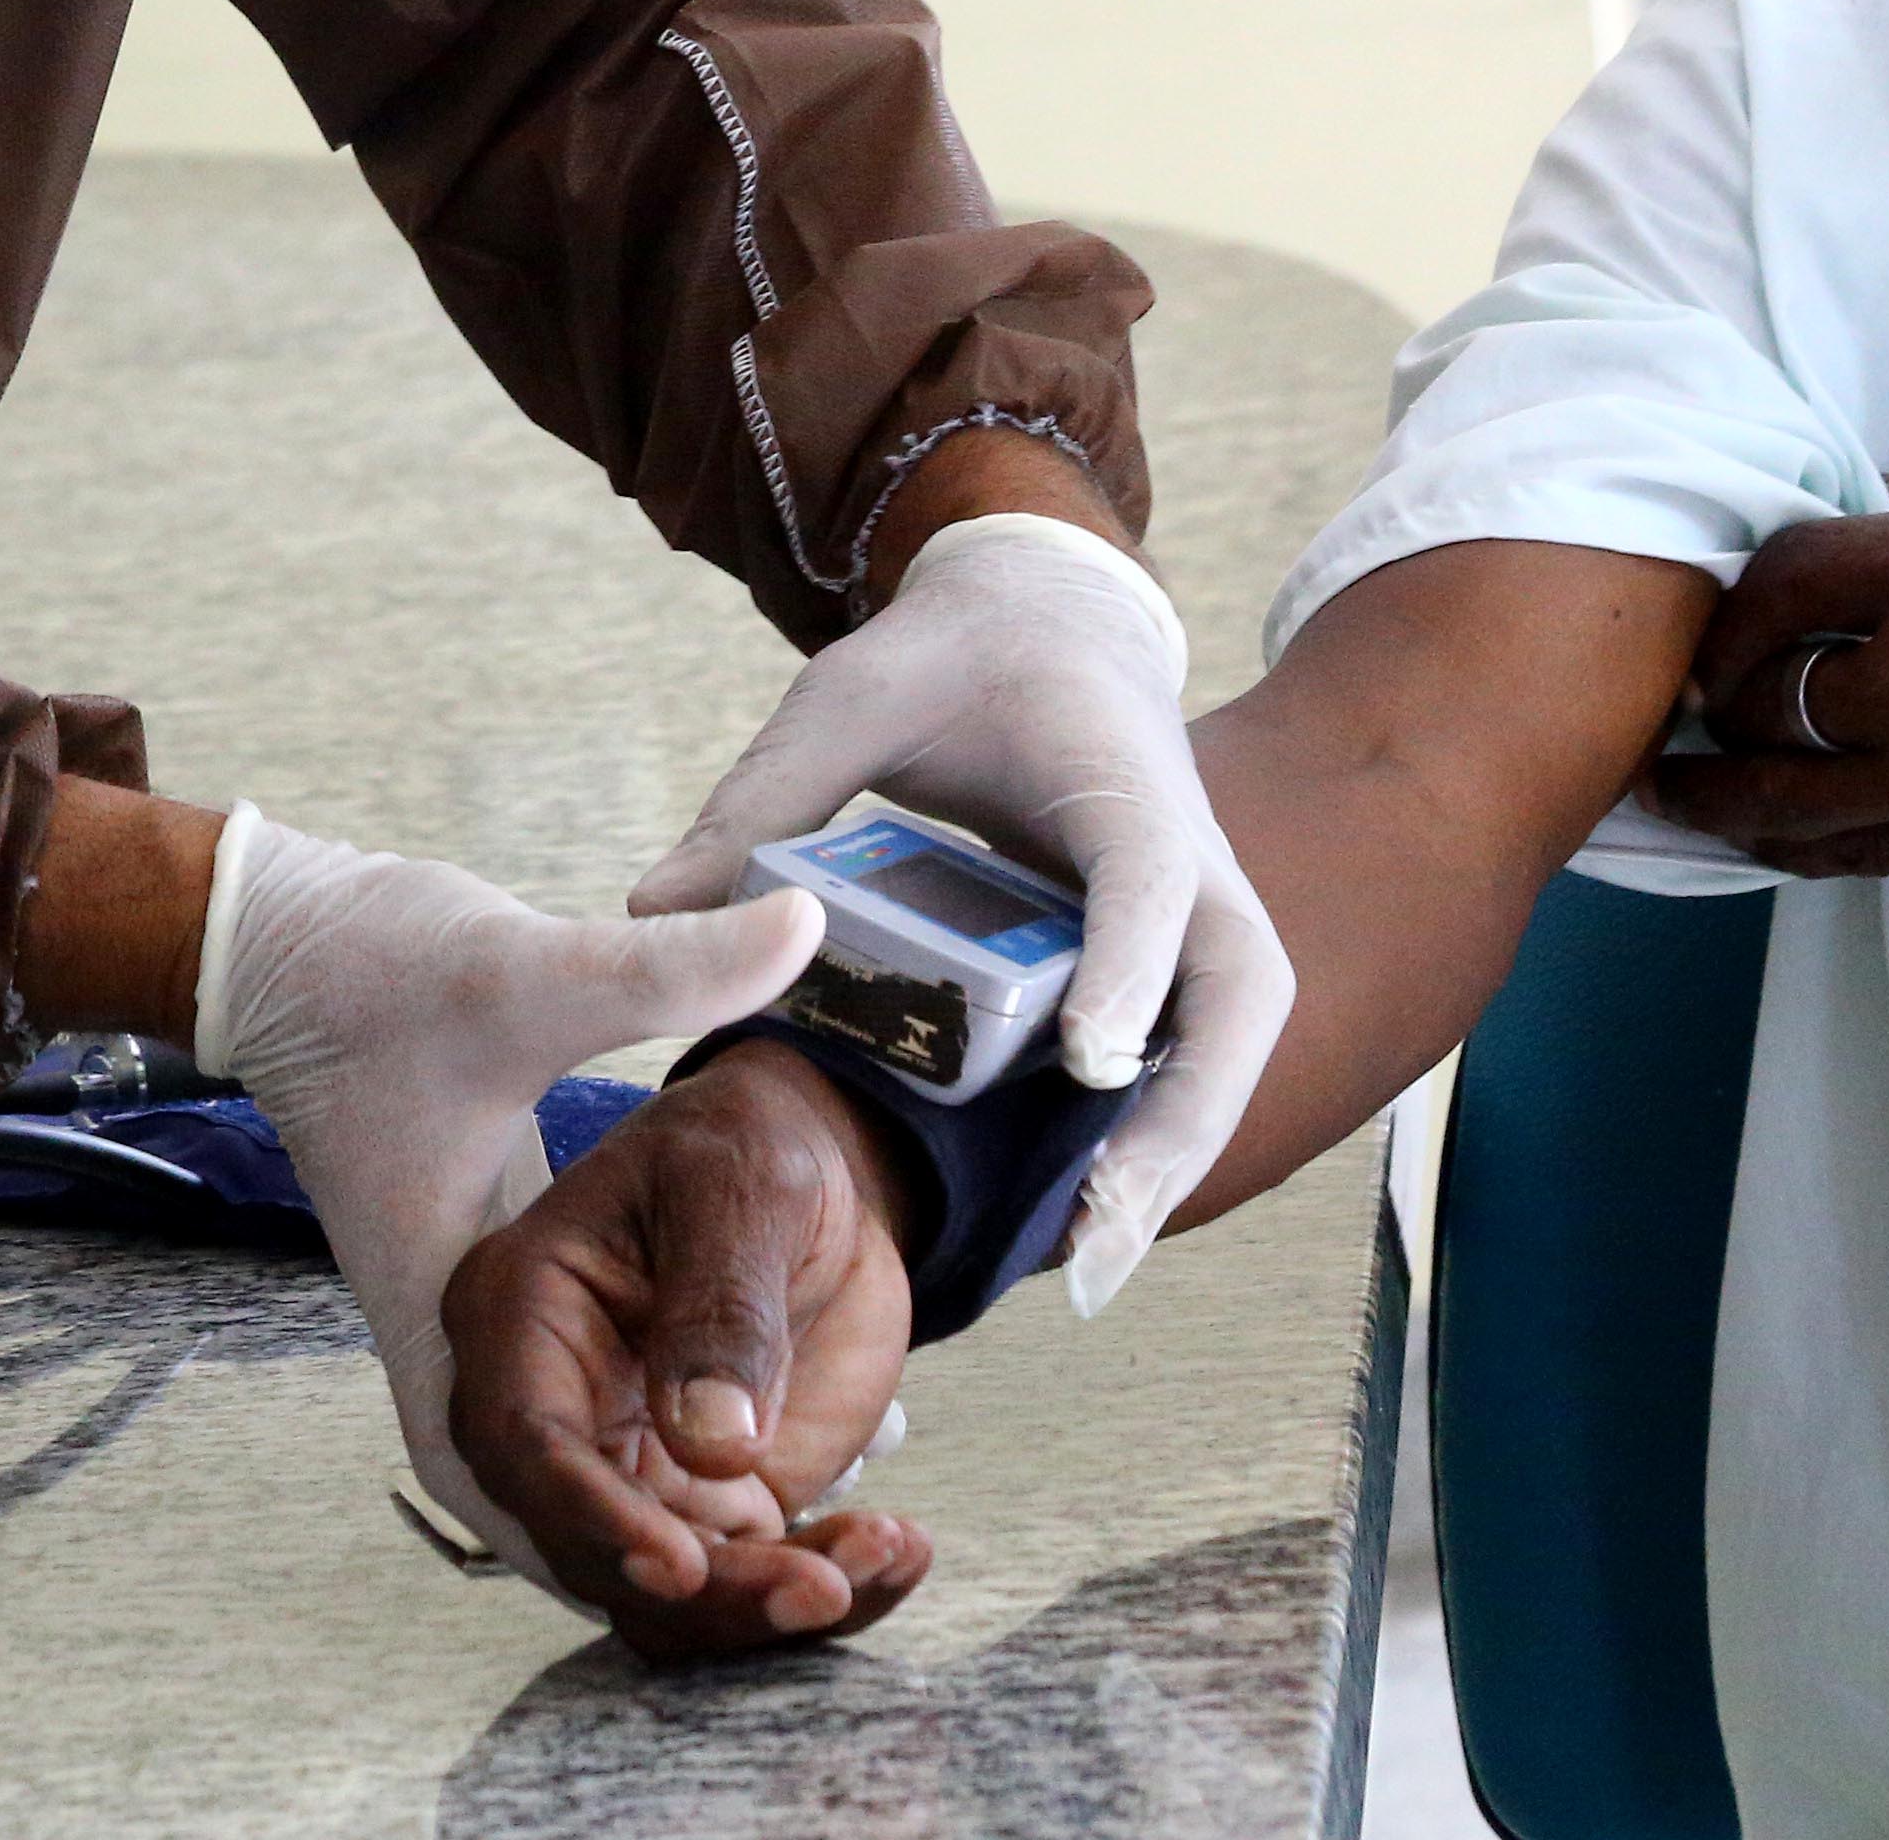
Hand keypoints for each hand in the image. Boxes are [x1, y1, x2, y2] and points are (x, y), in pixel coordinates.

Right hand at [192, 807, 823, 1585]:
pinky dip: (735, 1513)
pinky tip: (842, 1512)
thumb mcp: (524, 975)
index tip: (697, 1556)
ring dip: (720, 1566)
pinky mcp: (569, 1348)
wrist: (317, 952)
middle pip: (573, 1531)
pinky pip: (649, 1476)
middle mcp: (482, 1358)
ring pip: (618, 1520)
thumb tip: (804, 927)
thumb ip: (664, 971)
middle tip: (816, 1592)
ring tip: (856, 1567)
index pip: (511, 1459)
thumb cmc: (385, 970)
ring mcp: (528, 1362)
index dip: (600, 1521)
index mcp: (451, 1299)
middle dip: (687, 1583)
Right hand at [445, 1044, 932, 1659]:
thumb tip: (712, 1443)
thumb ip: (725, 1307)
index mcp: (521, 1310)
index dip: (592, 1517)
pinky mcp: (702, 1505)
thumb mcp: (742, 1191)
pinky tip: (898, 1552)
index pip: (524, 1442)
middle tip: (823, 1583)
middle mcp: (553, 1408)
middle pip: (587, 1547)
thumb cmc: (746, 1148)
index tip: (682, 1563)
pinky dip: (817, 1589)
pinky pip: (738, 1585)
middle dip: (704, 1590)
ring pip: (662, 1595)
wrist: (810, 1175)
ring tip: (885, 1552)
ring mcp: (624, 1469)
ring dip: (765, 1609)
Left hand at [635, 512, 1288, 1308]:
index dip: (1128, 969)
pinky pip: (1196, 1054)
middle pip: (1237, 994)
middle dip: (1182, 1116)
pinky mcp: (1177, 951)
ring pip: (1232, 1040)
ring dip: (1177, 1154)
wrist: (1052, 624)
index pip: (1145, 879)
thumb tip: (651, 907)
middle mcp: (1188, 851)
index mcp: (1117, 779)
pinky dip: (1158, 1142)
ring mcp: (1197, 907)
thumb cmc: (952, 658)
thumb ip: (765, 798)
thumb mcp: (849, 700)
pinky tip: (1089, 1232)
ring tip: (1094, 1265)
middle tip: (1103, 1225)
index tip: (1088, 1063)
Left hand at [1649, 461, 1888, 885]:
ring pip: (1776, 795)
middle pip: (1756, 686)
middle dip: (1719, 685)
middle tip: (1698, 683)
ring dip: (1716, 786)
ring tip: (1674, 779)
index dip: (1745, 586)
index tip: (1740, 593)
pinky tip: (1755, 828)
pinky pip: (1843, 851)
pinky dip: (1786, 840)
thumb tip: (1878, 495)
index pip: (1780, 575)